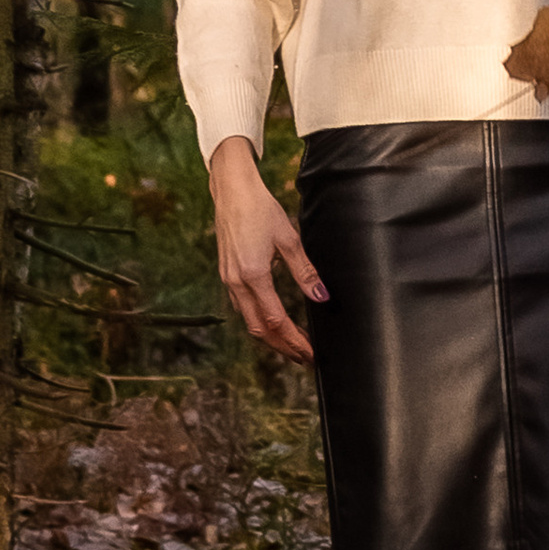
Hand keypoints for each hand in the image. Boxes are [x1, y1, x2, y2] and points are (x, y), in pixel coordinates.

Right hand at [210, 135, 326, 362]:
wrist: (231, 192)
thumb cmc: (260, 209)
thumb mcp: (288, 239)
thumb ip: (305, 271)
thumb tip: (322, 297)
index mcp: (254, 275)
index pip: (276, 320)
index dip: (294, 340)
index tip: (310, 352)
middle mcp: (237, 283)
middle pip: (259, 329)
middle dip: (282, 347)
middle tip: (304, 358)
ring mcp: (228, 280)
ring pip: (249, 321)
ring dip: (270, 338)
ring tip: (291, 346)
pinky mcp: (226, 274)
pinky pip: (242, 308)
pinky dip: (258, 322)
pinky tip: (271, 322)